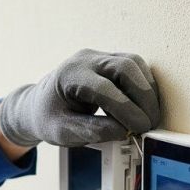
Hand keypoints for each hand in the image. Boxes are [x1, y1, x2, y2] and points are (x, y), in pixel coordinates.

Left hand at [0, 49, 160, 147]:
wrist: (40, 104)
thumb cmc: (48, 116)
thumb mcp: (62, 132)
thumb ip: (91, 131)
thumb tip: (123, 131)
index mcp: (69, 75)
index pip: (104, 88)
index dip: (126, 109)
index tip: (139, 127)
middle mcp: (86, 59)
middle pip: (125, 67)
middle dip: (143, 97)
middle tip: (149, 123)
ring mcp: (99, 57)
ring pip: (134, 64)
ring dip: (147, 91)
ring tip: (149, 117)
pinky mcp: (110, 60)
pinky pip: (135, 67)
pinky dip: (144, 87)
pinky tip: (144, 106)